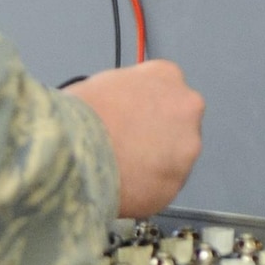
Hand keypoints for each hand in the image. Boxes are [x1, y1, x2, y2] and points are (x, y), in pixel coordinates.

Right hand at [64, 61, 204, 218]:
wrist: (77, 150)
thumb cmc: (81, 114)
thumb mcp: (102, 83)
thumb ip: (126, 93)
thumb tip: (122, 106)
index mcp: (167, 75)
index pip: (166, 88)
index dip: (146, 107)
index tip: (134, 118)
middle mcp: (187, 107)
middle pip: (177, 123)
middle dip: (157, 135)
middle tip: (127, 145)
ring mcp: (187, 147)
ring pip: (174, 158)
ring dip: (154, 164)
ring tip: (119, 167)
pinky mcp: (176, 182)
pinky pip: (162, 186)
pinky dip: (146, 188)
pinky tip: (122, 184)